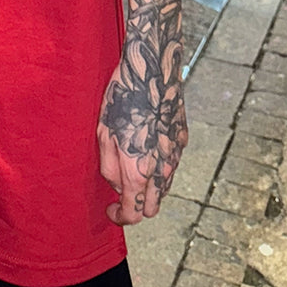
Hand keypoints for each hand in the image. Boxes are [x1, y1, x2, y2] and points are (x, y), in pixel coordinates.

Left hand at [96, 29, 187, 224]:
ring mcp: (175, 155)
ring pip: (164, 187)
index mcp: (138, 173)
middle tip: (121, 191)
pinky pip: (172, 163)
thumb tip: (118, 186)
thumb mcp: (104, 134)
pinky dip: (161, 165)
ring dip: (149, 187)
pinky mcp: (182, 138)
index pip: (133, 215)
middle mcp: (161, 170)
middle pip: (152, 207)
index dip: (119, 217)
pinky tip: (148, 146)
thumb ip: (110, 168)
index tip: (110, 210)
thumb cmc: (122, 99)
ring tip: (131, 166)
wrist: (151, 69)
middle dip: (136, 206)